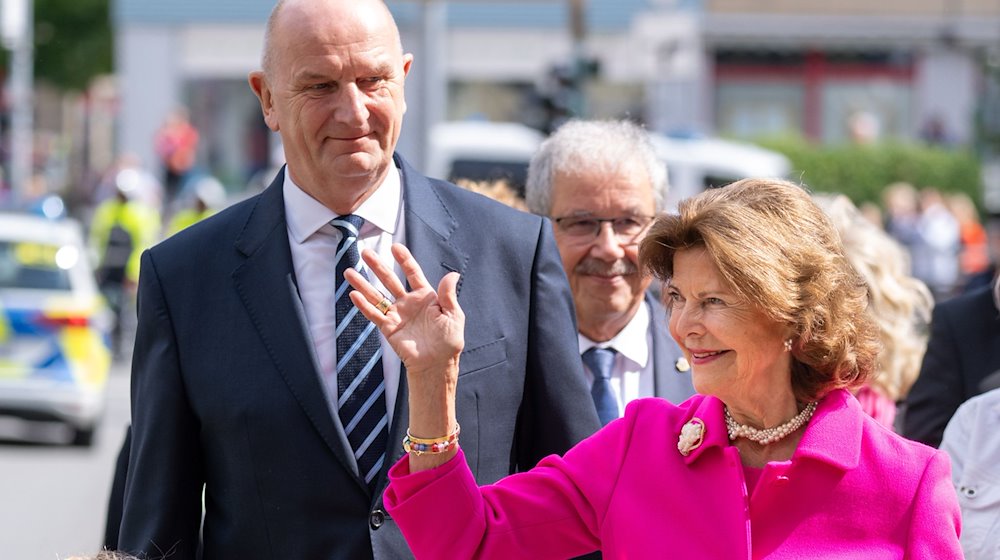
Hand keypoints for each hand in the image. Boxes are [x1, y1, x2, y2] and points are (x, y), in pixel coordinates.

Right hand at [346, 244, 464, 372]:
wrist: (437, 364)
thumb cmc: (449, 341)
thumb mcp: (454, 316)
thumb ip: (448, 295)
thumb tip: (452, 274)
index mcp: (426, 297)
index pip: (413, 273)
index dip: (404, 260)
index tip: (395, 246)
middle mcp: (408, 303)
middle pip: (390, 280)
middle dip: (378, 266)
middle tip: (365, 252)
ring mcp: (397, 315)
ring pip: (377, 296)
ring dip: (363, 284)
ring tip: (349, 271)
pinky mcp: (389, 328)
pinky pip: (374, 314)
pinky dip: (364, 305)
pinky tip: (354, 294)